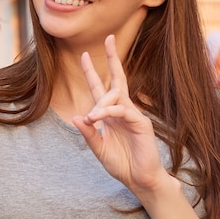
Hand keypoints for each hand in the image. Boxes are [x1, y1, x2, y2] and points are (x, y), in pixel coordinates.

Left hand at [72, 35, 169, 194]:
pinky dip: (109, 112)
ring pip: (116, 95)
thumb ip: (88, 133)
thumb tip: (78, 116)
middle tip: (109, 38)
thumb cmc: (121, 164)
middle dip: (112, 58)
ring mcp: (133, 114)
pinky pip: (122, 110)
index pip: (101, 87)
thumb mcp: (98, 148)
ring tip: (94, 118)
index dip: (93, 72)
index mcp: (110, 114)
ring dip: (101, 103)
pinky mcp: (141, 123)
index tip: (83, 55)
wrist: (140, 180)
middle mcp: (122, 109)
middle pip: (117, 78)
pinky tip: (99, 117)